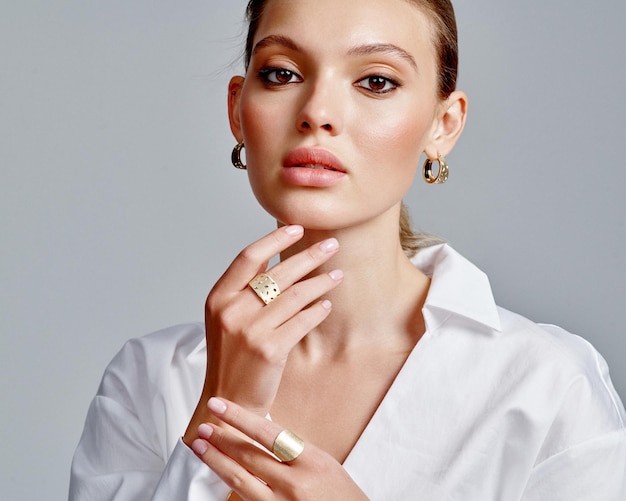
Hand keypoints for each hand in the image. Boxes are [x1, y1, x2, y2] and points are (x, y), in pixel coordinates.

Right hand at [184, 226, 342, 443]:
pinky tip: (326, 304)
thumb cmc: (232, 357)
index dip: (275, 238)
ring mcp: (250, 330)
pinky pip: (302, 321)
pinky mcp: (269, 350)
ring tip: (338, 274)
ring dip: (321, 282)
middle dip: (309, 255)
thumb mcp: (226, 318)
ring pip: (295, 295)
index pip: (248, 257)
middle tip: (332, 244)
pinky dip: (316, 311)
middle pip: (277, 272)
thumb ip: (245, 291)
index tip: (298, 227)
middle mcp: (231, 310)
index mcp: (218, 297)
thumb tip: (277, 257)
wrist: (228, 401)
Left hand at [191, 397, 368, 500]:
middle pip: (249, 455)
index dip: (239, 418)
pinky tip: (219, 475)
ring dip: (217, 461)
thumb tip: (259, 434)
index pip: (267, 433)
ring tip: (200, 446)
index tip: (220, 406)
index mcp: (312, 461)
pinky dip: (230, 487)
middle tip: (203, 425)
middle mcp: (296, 483)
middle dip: (222, 438)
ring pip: (240, 480)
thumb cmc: (340, 496)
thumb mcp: (324, 464)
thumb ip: (293, 451)